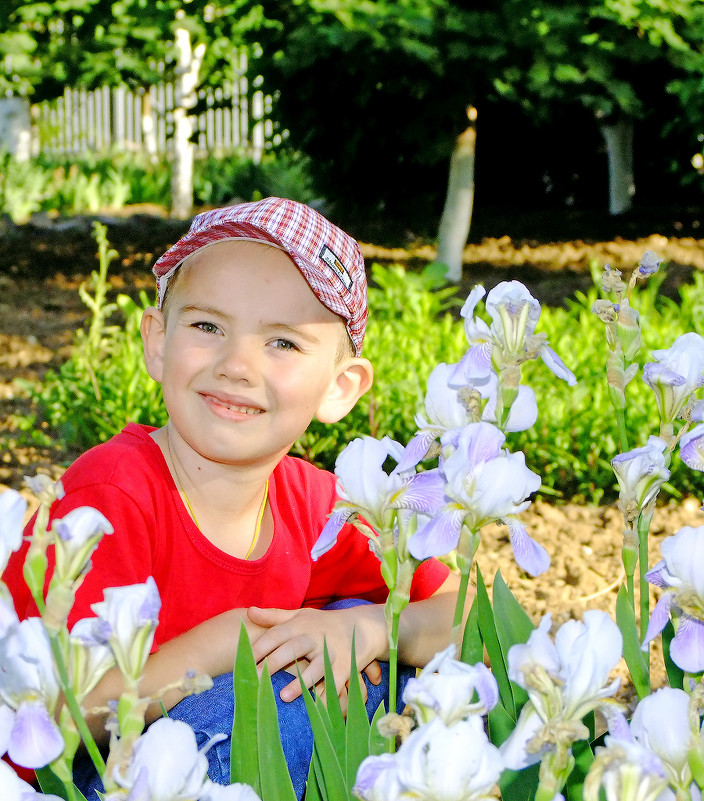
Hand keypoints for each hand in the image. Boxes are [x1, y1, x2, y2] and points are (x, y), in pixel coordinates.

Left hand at [247, 606, 385, 708]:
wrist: (361, 627)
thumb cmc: (322, 623)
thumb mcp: (300, 616)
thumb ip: (274, 616)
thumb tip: (249, 611)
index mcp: (300, 624)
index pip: (276, 634)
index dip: (259, 646)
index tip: (242, 660)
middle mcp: (315, 636)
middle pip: (292, 648)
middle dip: (273, 663)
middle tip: (254, 679)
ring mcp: (331, 652)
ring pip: (315, 668)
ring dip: (300, 682)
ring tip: (283, 696)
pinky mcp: (345, 667)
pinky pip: (335, 683)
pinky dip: (325, 695)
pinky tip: (314, 707)